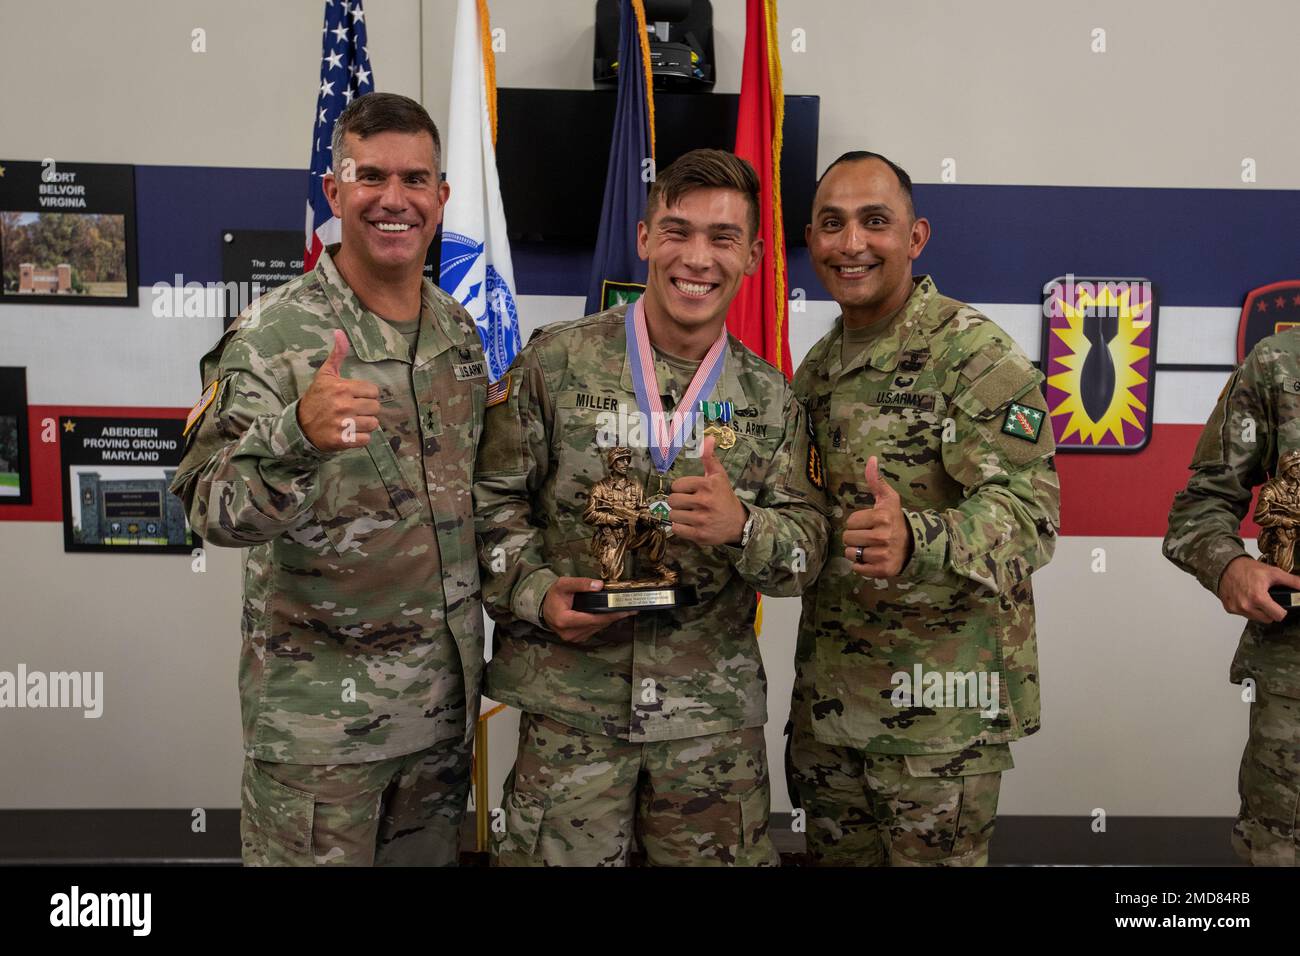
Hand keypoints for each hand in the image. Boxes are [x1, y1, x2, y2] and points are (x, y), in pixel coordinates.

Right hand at [297, 330, 380, 450]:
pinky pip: (366, 439)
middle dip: (367, 409)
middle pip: (375, 407)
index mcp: (342, 388)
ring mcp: (342, 424)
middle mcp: (343, 405)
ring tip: (353, 422)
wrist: (300, 425)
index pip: (373, 391)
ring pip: (373, 424)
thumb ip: (337, 354)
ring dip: (366, 424)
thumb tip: (340, 332)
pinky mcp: (342, 440)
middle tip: (355, 410)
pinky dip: (361, 438)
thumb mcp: (325, 374)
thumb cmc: (317, 398)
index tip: (355, 397)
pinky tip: (350, 433)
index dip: (367, 394)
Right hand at [541, 577, 635, 642]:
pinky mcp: (578, 638)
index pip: (593, 618)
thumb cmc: (553, 596)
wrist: (545, 609)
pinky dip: (603, 622)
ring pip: (598, 628)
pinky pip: (595, 630)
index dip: (610, 614)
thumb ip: (581, 584)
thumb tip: (599, 585)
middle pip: (598, 624)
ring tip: (625, 610)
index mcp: (564, 620)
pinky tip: (611, 615)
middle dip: (615, 616)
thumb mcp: (563, 584)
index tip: (625, 610)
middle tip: (631, 609)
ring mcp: (574, 638)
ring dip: (611, 619)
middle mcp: (570, 633)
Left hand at [667, 435, 746, 545]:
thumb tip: (708, 438)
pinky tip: (689, 524)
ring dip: (678, 515)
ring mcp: (702, 520)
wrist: (738, 523)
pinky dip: (680, 527)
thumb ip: (709, 457)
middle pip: (672, 500)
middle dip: (677, 502)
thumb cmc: (724, 497)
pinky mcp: (700, 535)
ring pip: (673, 515)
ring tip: (689, 514)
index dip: (680, 488)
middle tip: (687, 504)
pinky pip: (676, 529)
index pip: (677, 485)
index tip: (689, 491)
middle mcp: (704, 502)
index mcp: (707, 485)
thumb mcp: (719, 476)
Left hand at [843, 456, 912, 577]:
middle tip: (868, 536)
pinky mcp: (883, 570)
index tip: (870, 524)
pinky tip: (872, 558)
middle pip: (847, 538)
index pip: (850, 522)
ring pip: (851, 554)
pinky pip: (857, 569)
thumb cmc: (895, 519)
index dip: (857, 523)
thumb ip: (876, 480)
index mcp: (882, 517)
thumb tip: (871, 459)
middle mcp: (883, 536)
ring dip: (857, 552)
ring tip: (870, 547)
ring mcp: (883, 555)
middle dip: (855, 537)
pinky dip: (861, 566)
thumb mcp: (888, 499)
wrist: (914, 544)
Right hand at [1217, 555, 1299, 623]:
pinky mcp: (1230, 609)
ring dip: (1258, 611)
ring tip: (1256, 598)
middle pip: (1268, 620)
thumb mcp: (1273, 572)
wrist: (1226, 566)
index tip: (1280, 606)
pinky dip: (1247, 609)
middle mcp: (1246, 605)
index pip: (1278, 616)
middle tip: (1267, 600)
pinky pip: (1244, 615)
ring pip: (1256, 619)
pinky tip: (1246, 598)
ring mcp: (1237, 608)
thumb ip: (1292, 581)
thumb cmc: (1247, 569)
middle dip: (1270, 611)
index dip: (1282, 611)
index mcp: (1258, 597)